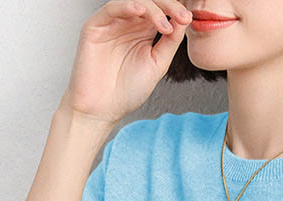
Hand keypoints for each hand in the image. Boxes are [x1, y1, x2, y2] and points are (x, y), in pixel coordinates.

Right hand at [58, 0, 191, 125]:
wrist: (103, 109)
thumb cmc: (127, 90)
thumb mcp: (157, 64)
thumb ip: (170, 42)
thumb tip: (185, 20)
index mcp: (142, 32)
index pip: (161, 11)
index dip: (174, 11)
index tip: (188, 19)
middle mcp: (127, 24)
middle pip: (149, 3)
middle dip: (168, 6)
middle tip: (182, 17)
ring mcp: (111, 24)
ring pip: (134, 2)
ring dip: (153, 9)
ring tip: (165, 26)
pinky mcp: (95, 26)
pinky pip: (112, 8)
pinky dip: (128, 6)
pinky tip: (142, 12)